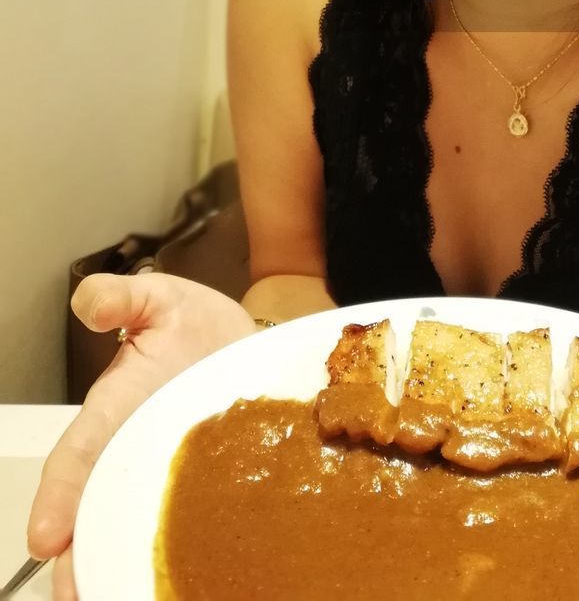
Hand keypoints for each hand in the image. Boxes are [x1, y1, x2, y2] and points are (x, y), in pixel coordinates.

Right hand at [28, 274, 255, 599]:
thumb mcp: (157, 297)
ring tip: (123, 598)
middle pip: (101, 510)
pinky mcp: (208, 484)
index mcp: (114, 411)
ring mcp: (172, 471)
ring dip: (126, 566)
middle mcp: (136, 449)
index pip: (78, 456)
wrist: (244, 339)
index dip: (59, 496)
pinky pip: (191, 522)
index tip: (45, 537)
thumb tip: (93, 302)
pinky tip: (188, 582)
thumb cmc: (190, 323)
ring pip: (141, 526)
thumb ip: (122, 297)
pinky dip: (185, 554)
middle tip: (76, 594)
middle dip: (84, 557)